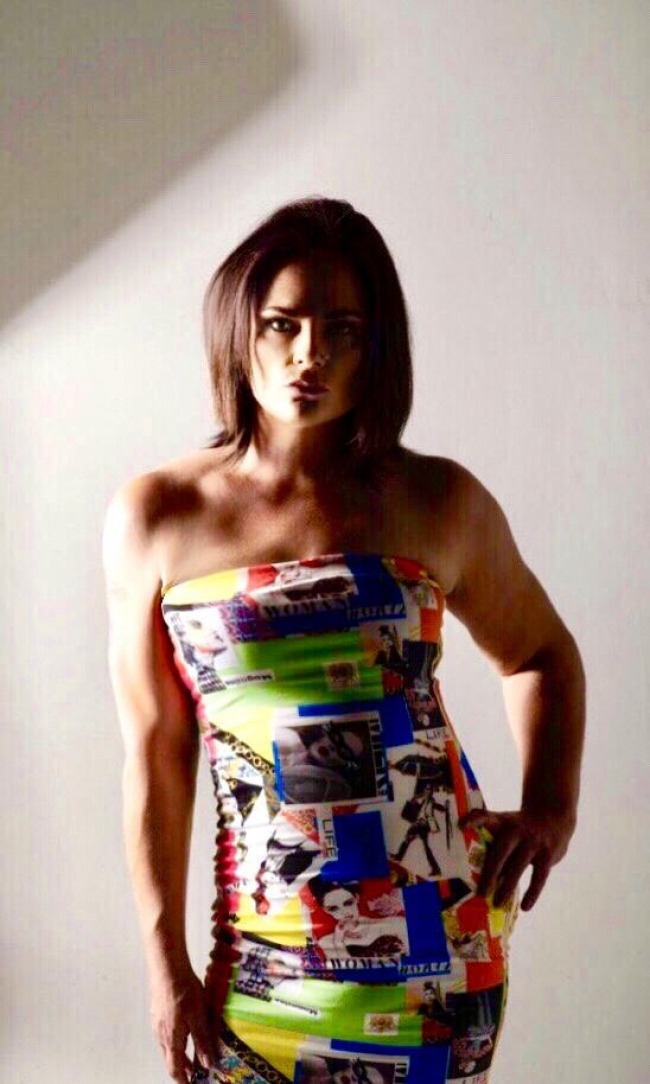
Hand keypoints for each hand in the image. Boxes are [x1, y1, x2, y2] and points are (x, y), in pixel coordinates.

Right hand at [149, 967, 216, 1082]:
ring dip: (180, 1054)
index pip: (175, 1069)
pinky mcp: (157, 1013)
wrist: (167, 966)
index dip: (184, 1080)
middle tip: (195, 1075)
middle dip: (183, 1069)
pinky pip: (166, 1033)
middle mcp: (160, 1034)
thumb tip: (208, 1064)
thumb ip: (203, 1041)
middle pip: (170, 1059)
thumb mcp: (199, 1016)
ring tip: (192, 1056)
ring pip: (168, 1046)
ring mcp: (157, 1023)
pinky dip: (176, 1040)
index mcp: (170, 1039)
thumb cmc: (183, 989)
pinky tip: (185, 1031)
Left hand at [459, 806, 575, 910]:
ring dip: (507, 887)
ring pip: (518, 868)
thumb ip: (493, 841)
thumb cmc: (520, 828)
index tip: (461, 825)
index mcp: (502, 822)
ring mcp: (533, 842)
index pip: (485, 817)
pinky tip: (525, 907)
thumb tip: (476, 873)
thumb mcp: (506, 824)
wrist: (553, 815)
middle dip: (490, 874)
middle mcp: (516, 831)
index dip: (474, 820)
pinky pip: (539, 877)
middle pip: (500, 852)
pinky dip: (532, 893)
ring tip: (497, 904)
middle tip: (480, 893)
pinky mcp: (548, 855)